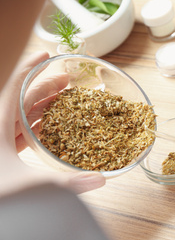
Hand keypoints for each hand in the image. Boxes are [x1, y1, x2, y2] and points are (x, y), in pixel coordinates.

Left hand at [0, 51, 105, 196]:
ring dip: (42, 106)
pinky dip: (36, 125)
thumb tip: (100, 180)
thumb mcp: (30, 184)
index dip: (29, 67)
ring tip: (64, 101)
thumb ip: (66, 182)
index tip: (46, 54)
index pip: (14, 86)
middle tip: (67, 81)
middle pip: (22, 98)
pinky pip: (19, 130)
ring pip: (21, 114)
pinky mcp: (3, 151)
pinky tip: (51, 127)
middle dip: (45, 87)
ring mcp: (0, 138)